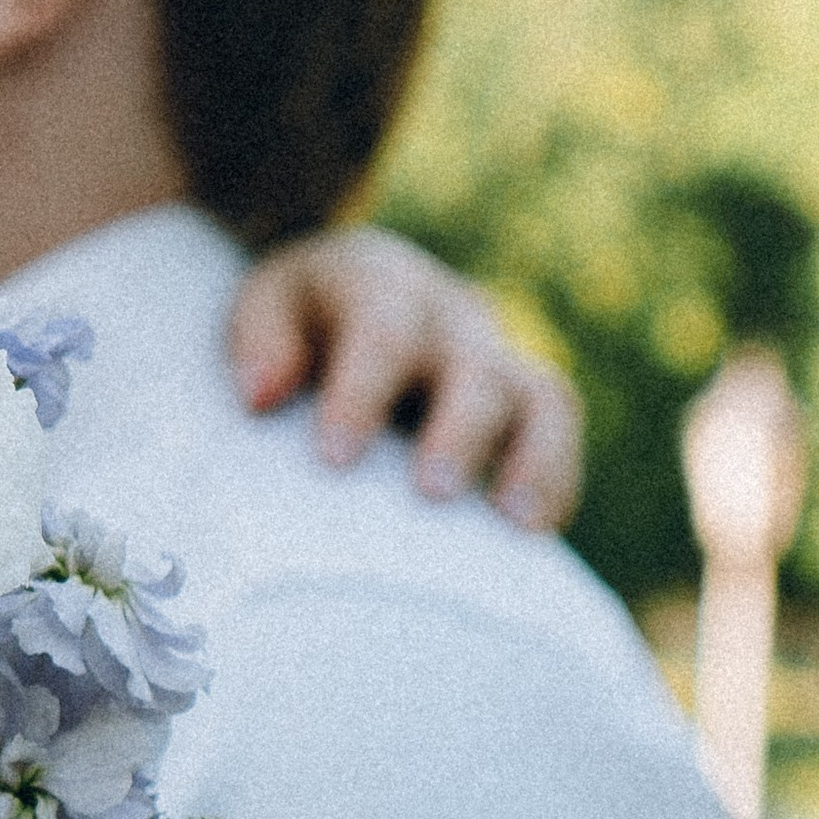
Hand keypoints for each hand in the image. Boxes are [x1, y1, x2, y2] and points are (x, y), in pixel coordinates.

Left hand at [230, 230, 581, 529]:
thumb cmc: (300, 317)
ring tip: (520, 524)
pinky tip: (536, 534)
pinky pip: (558, 430)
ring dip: (538, 459)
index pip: (382, 330)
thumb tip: (261, 395)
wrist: (351, 287)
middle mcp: (449, 317)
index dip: (363, 392)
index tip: (335, 458)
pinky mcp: (523, 395)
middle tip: (435, 492)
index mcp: (380, 284)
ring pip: (541, 395)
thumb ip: (260, 339)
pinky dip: (556, 480)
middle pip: (473, 367)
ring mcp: (495, 356)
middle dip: (459, 431)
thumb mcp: (264, 304)